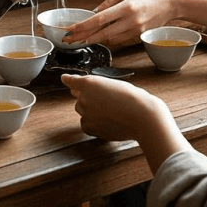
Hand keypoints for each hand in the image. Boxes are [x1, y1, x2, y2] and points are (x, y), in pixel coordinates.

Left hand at [62, 73, 192, 171]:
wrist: (141, 116)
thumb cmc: (132, 98)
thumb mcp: (113, 85)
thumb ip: (94, 87)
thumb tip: (76, 91)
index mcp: (90, 83)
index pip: (73, 81)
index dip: (69, 80)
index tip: (65, 79)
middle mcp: (84, 97)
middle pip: (80, 99)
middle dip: (89, 100)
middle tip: (108, 102)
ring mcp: (86, 113)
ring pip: (83, 112)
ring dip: (92, 112)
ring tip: (112, 112)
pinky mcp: (90, 127)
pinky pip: (86, 125)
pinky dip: (94, 124)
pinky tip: (108, 121)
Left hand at [63, 0, 178, 48]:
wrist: (172, 3)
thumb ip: (109, 3)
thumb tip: (93, 13)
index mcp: (126, 7)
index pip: (99, 20)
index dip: (82, 27)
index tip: (69, 30)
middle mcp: (131, 21)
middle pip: (102, 34)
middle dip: (83, 38)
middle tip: (67, 40)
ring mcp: (136, 31)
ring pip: (110, 39)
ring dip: (94, 39)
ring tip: (79, 38)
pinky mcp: (139, 36)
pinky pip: (119, 40)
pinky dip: (108, 38)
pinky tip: (98, 36)